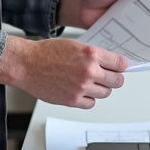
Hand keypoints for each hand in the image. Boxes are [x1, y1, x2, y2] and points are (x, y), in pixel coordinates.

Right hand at [0, 36, 127, 108]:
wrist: (27, 64)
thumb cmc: (46, 53)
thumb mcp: (75, 45)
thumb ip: (93, 55)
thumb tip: (108, 63)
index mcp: (91, 54)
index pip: (119, 64)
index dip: (122, 66)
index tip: (122, 68)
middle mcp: (88, 71)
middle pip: (116, 81)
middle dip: (115, 79)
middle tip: (110, 78)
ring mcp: (81, 87)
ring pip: (105, 93)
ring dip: (101, 89)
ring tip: (92, 83)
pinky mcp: (72, 100)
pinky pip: (91, 104)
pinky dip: (89, 99)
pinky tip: (83, 92)